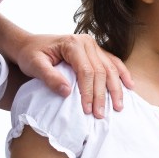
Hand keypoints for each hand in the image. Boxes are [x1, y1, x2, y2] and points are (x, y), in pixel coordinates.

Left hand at [15, 33, 131, 117]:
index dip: (88, 92)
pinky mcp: (96, 51)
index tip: (87, 110)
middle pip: (101, 71)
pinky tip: (129, 85)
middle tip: (101, 115)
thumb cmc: (30, 54)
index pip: (86, 71)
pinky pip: (113, 62)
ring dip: (116, 88)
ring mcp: (93, 46)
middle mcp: (86, 42)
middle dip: (102, 95)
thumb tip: (67, 92)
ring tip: (118, 106)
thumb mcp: (34, 65)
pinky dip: (122, 74)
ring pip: (110, 68)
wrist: (28, 44)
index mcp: (72, 44)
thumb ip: (49, 77)